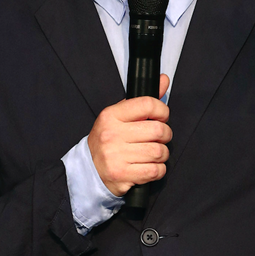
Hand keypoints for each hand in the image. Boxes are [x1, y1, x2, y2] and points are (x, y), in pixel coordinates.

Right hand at [87, 74, 171, 195]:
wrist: (88, 168)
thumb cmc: (109, 139)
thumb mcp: (120, 115)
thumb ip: (143, 100)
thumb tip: (164, 79)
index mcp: (111, 115)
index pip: (147, 104)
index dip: (162, 110)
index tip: (162, 116)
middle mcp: (112, 134)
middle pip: (158, 130)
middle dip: (166, 135)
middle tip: (160, 137)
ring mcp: (115, 156)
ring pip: (158, 152)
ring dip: (163, 154)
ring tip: (155, 153)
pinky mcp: (121, 175)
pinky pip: (154, 171)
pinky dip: (159, 169)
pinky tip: (151, 166)